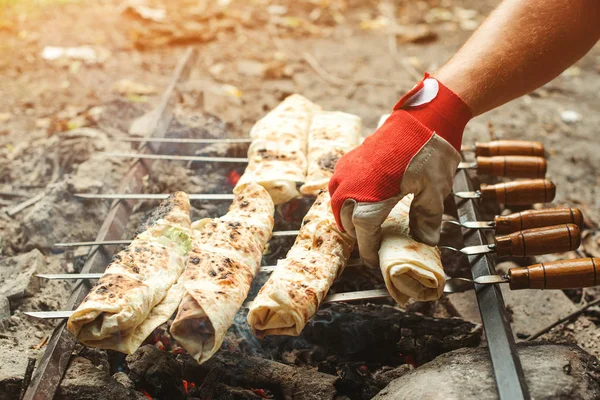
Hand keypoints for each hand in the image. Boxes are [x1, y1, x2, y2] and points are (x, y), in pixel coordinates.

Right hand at [328, 74, 471, 266]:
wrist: (422, 117)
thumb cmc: (429, 154)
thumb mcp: (434, 192)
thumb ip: (426, 220)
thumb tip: (426, 241)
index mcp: (370, 201)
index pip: (363, 236)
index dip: (368, 251)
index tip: (373, 261)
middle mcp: (351, 187)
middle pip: (346, 221)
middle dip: (357, 235)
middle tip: (372, 242)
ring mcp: (347, 171)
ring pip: (337, 203)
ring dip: (347, 216)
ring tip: (364, 223)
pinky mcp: (348, 159)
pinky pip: (338, 184)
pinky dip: (345, 196)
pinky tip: (361, 197)